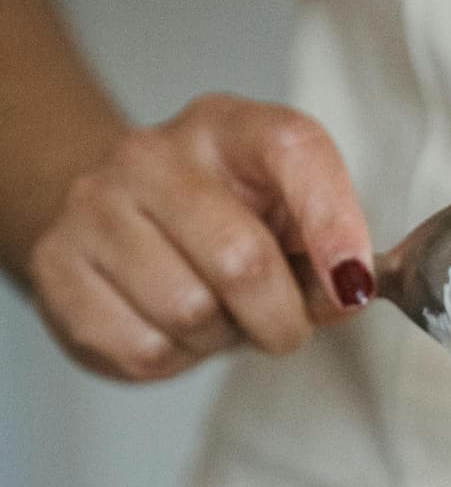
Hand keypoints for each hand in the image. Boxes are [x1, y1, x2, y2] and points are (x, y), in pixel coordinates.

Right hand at [28, 93, 373, 381]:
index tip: (355, 284)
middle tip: (277, 325)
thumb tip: (351, 290)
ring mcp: (95, 206)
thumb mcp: (282, 224)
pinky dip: (172, 359)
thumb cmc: (216, 230)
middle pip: (242, 260)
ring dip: (218, 340)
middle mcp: (152, 154)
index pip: (293, 148)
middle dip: (279, 318)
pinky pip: (145, 348)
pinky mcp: (59, 268)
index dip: (334, 222)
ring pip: (190, 313)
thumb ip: (328, 254)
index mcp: (225, 127)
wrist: (112, 228)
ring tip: (210, 316)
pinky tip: (166, 328)